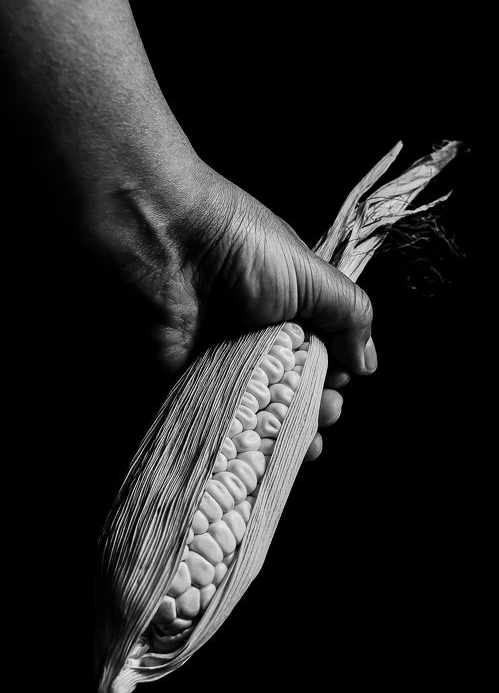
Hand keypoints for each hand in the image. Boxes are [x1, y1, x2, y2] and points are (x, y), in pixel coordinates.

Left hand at [87, 159, 376, 461]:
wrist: (162, 239)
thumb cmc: (239, 244)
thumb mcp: (309, 274)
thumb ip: (347, 315)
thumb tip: (368, 362)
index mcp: (282, 308)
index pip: (315, 353)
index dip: (332, 374)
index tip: (341, 386)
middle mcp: (250, 336)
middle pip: (287, 387)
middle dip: (312, 408)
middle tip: (325, 414)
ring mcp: (216, 360)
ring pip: (253, 410)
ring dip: (279, 431)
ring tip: (303, 441)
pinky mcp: (181, 380)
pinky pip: (212, 417)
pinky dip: (235, 438)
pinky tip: (258, 454)